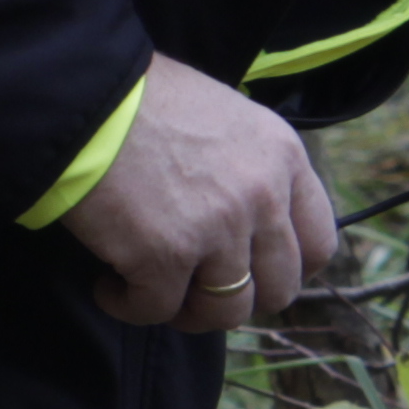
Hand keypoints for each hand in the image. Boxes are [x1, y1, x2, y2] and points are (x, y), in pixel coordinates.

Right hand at [59, 49, 340, 333]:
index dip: (287, 271)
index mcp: (285, 158)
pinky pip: (156, 312)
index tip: (253, 274)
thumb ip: (254, 172)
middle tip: (195, 286)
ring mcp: (219, 229)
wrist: (88, 95)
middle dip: (236, 298)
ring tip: (151, 286)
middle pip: (279, 289)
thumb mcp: (229, 120)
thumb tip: (253, 229)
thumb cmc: (148, 101)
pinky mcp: (166, 256)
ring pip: (225, 313)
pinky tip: (109, 282)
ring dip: (187, 311)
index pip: (320, 244)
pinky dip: (128, 305)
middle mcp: (263, 195)